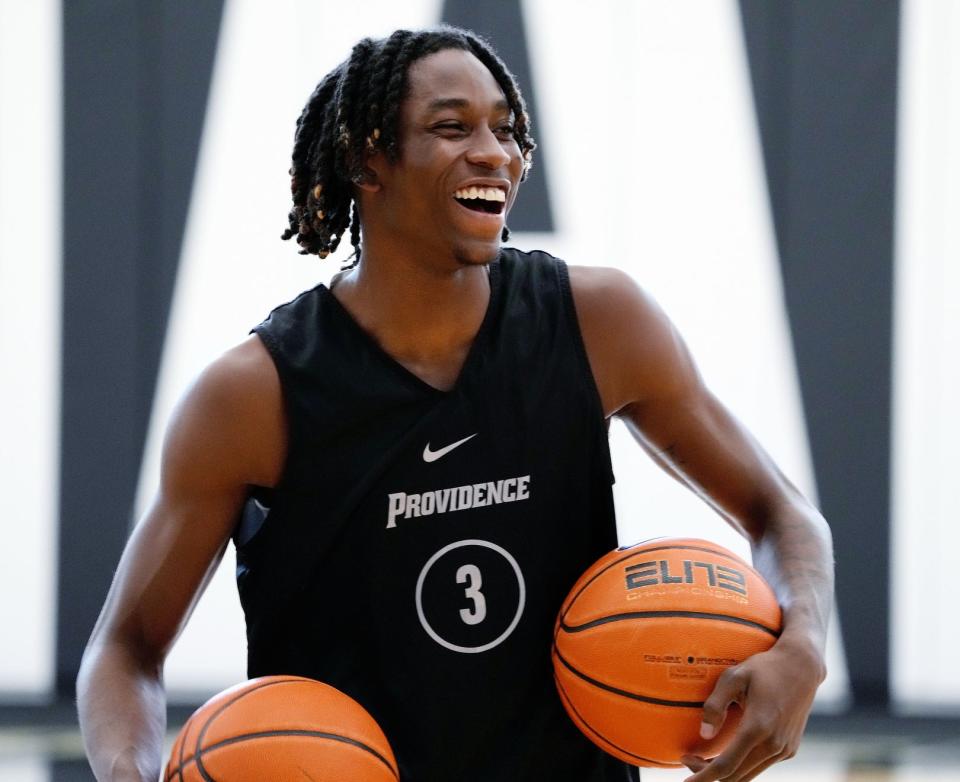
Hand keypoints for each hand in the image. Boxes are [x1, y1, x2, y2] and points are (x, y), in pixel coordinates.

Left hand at [680, 637, 825, 781]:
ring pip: (749, 775)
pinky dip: (742, 766)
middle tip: (690, 759)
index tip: (687, 780)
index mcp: (758, 727)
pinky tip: (729, 752)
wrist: (801, 667)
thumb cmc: (763, 669)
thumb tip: (704, 735)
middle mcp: (773, 744)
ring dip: (726, 772)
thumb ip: (715, 705)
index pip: (726, 765)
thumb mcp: (733, 677)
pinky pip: (761, 765)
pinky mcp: (789, 749)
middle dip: (710, 774)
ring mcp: (784, 749)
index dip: (704, 776)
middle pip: (736, 776)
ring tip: (704, 758)